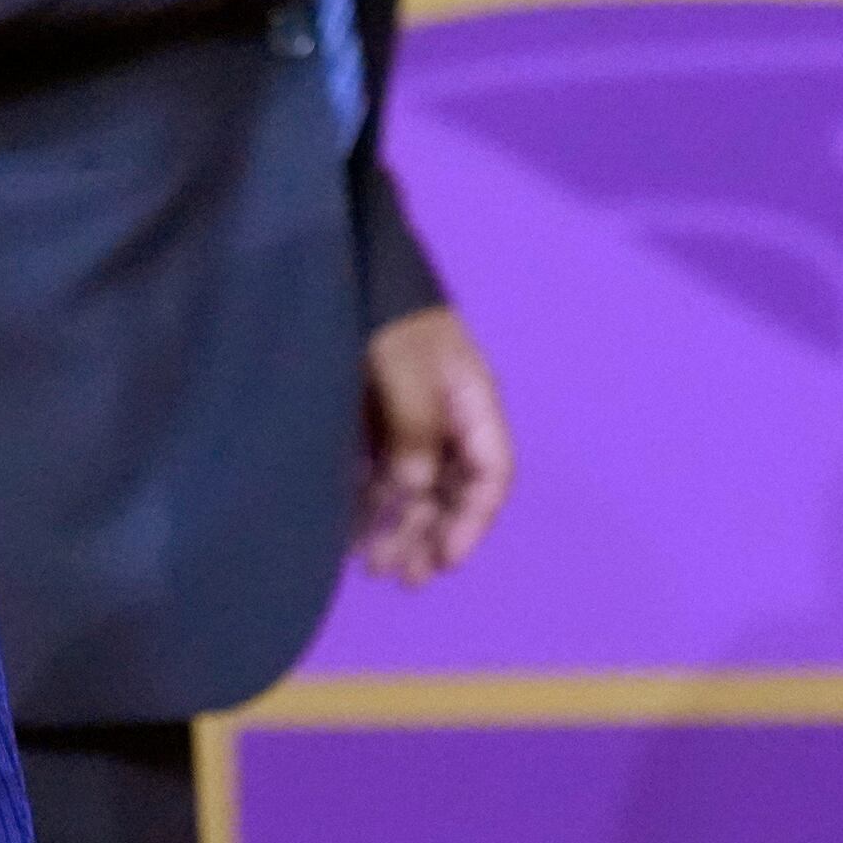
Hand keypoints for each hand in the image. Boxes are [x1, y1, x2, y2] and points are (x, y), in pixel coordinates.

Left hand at [355, 304, 512, 584]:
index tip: (446, 560)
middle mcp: (449, 418)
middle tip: (403, 578)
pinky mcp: (377, 417)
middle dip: (431, 536)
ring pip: (417, 488)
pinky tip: (351, 531)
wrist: (351, 264)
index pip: (491, 477)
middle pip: (452, 491)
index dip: (472, 523)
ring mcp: (413, 418)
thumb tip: (411, 490)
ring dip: (400, 528)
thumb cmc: (389, 316)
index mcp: (473, 404)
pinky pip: (382, 471)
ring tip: (375, 568)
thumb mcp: (407, 368)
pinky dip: (371, 503)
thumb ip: (415, 429)